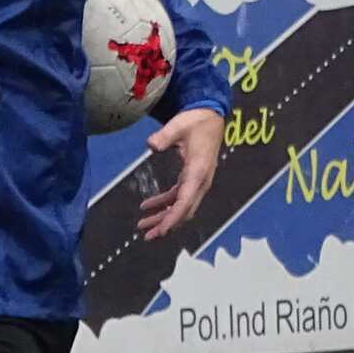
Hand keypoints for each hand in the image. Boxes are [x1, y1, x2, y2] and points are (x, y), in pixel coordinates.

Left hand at [138, 107, 224, 241]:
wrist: (210, 116)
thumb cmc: (196, 121)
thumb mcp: (179, 125)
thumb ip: (165, 136)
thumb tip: (151, 144)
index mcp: (198, 171)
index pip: (186, 201)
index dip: (173, 218)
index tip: (161, 231)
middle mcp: (200, 181)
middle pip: (184, 210)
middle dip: (166, 225)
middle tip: (147, 236)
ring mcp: (197, 181)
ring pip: (180, 207)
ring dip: (163, 217)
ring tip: (143, 226)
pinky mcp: (192, 179)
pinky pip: (178, 197)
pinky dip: (164, 204)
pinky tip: (147, 207)